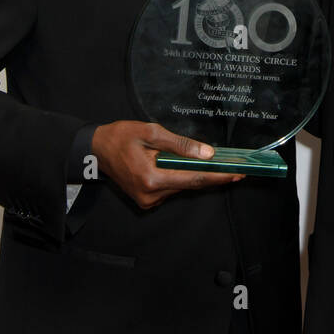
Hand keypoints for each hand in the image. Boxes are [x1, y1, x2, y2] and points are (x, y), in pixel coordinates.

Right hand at [92, 120, 242, 209]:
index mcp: (151, 178)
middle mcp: (150, 195)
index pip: (193, 179)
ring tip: (215, 165)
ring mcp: (148, 200)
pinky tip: (188, 167)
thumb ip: (180, 145)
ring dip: (196, 176)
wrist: (96, 150)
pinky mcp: (146, 200)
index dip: (217, 177)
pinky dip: (182, 178)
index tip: (237, 174)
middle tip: (236, 170)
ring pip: (181, 187)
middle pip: (190, 185)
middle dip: (213, 176)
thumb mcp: (151, 133)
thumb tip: (207, 153)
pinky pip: (171, 188)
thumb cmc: (121, 137)